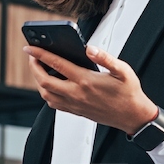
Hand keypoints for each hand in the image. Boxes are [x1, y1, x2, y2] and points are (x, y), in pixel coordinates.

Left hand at [24, 44, 158, 136]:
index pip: (57, 64)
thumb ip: (105, 58)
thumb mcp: (123, 70)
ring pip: (46, 94)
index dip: (41, 54)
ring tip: (39, 68)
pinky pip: (54, 103)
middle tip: (32, 56)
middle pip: (45, 81)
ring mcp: (75, 105)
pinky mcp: (76, 111)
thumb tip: (89, 48)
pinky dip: (46, 93)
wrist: (132, 116)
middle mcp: (77, 94)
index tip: (30, 47)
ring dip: (38, 81)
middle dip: (34, 67)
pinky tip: (50, 85)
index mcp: (86, 81)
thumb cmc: (129, 92)